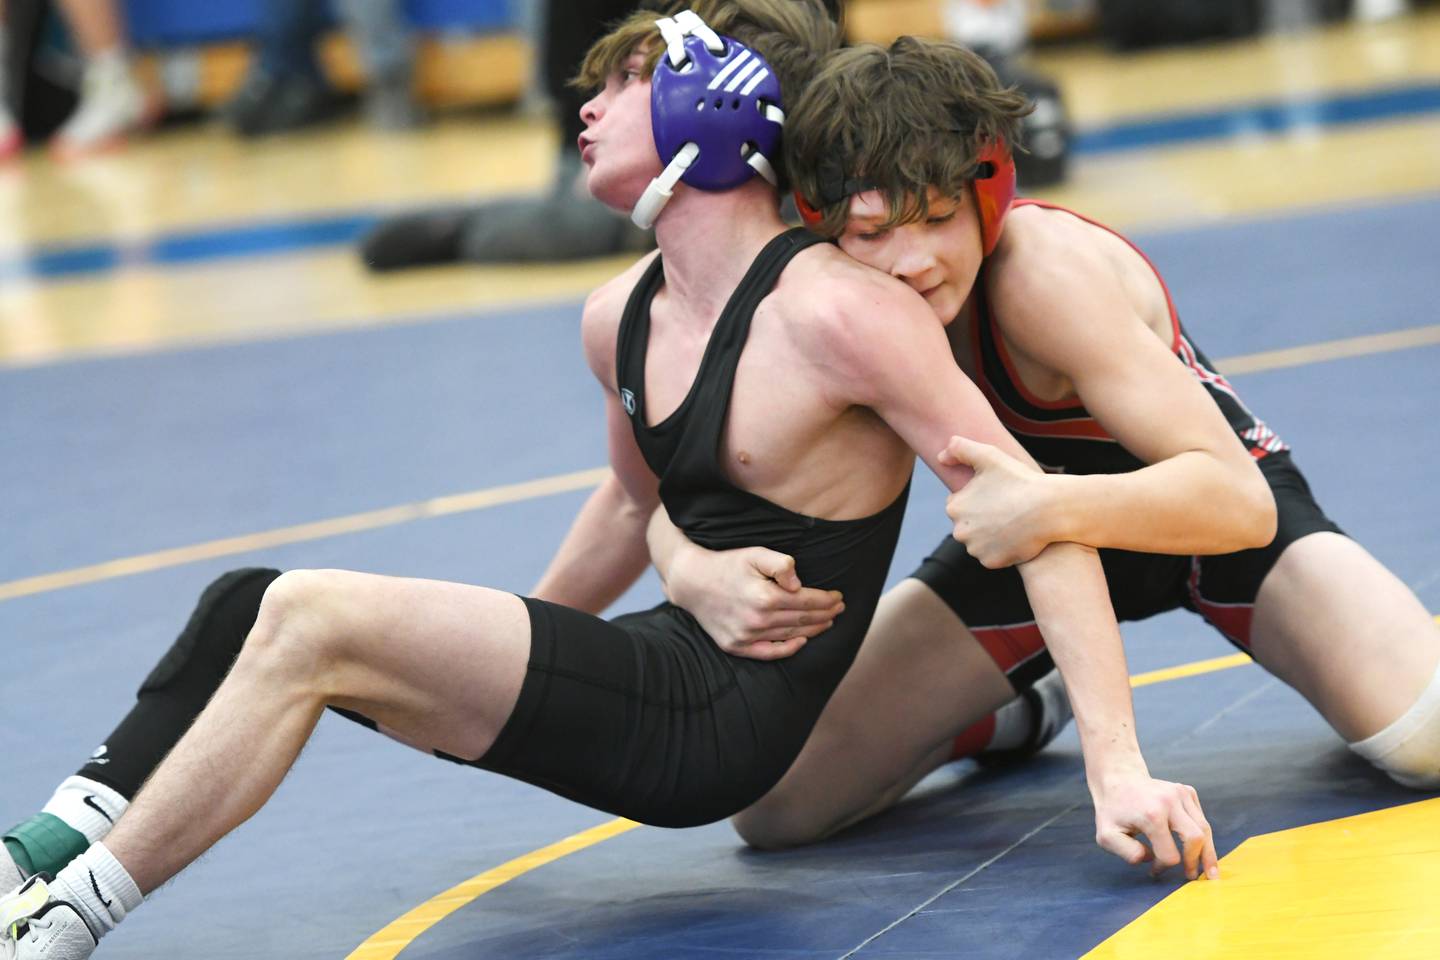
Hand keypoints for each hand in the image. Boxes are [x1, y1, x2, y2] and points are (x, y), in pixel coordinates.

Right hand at [667, 544, 843, 660]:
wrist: (692, 582)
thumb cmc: (727, 564)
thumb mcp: (755, 554)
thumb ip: (781, 564)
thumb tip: (799, 584)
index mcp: (765, 596)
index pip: (807, 601)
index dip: (827, 600)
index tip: (839, 596)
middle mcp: (757, 620)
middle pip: (802, 619)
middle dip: (826, 614)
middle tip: (839, 609)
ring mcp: (746, 636)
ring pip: (790, 635)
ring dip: (813, 629)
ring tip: (827, 621)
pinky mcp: (736, 646)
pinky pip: (768, 653)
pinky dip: (788, 649)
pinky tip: (802, 641)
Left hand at [939, 436, 1053, 567]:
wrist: (1049, 509)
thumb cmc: (1019, 480)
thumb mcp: (989, 455)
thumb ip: (960, 448)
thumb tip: (940, 458)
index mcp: (954, 507)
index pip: (960, 504)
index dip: (979, 498)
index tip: (997, 494)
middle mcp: (959, 531)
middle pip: (968, 524)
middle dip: (982, 518)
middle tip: (1007, 508)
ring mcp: (975, 549)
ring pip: (980, 541)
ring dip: (991, 534)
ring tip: (1013, 522)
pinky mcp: (991, 562)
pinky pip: (993, 556)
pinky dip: (1002, 549)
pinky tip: (1016, 536)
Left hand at [1092, 773, 1218, 880]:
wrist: (1118, 779)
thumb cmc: (1112, 811)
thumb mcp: (1107, 836)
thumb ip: (1128, 853)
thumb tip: (1152, 858)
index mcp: (1152, 815)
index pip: (1169, 854)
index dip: (1163, 867)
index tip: (1153, 870)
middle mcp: (1170, 801)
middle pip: (1196, 839)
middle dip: (1197, 862)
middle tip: (1194, 877)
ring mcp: (1181, 793)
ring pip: (1204, 828)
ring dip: (1208, 852)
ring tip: (1211, 871)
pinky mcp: (1187, 791)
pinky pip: (1201, 818)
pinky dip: (1202, 834)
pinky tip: (1199, 847)